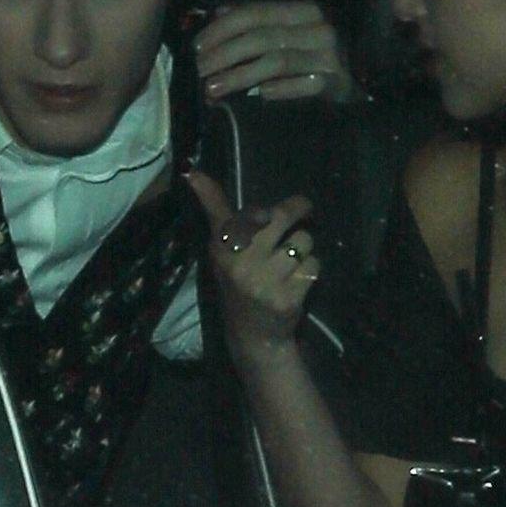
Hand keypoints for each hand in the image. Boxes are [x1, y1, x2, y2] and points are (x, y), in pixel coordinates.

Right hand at [185, 169, 321, 362]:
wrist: (252, 335)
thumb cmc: (238, 280)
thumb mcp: (222, 246)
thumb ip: (215, 208)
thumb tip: (192, 172)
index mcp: (221, 246)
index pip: (230, 216)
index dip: (254, 212)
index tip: (262, 215)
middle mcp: (240, 263)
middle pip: (282, 217)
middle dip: (298, 209)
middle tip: (303, 209)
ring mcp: (264, 281)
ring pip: (303, 241)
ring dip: (303, 247)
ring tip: (290, 260)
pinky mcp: (287, 297)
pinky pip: (313, 265)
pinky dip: (310, 269)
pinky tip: (296, 280)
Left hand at [194, 1, 356, 103]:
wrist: (357, 80)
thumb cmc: (314, 55)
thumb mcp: (288, 31)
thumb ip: (257, 21)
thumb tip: (217, 14)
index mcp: (304, 11)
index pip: (255, 14)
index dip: (222, 29)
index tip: (197, 46)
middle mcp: (319, 29)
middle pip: (261, 37)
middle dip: (223, 54)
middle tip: (198, 71)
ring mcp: (329, 57)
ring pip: (276, 62)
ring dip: (240, 75)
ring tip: (213, 88)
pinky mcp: (336, 83)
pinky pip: (305, 85)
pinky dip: (281, 89)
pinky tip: (259, 96)